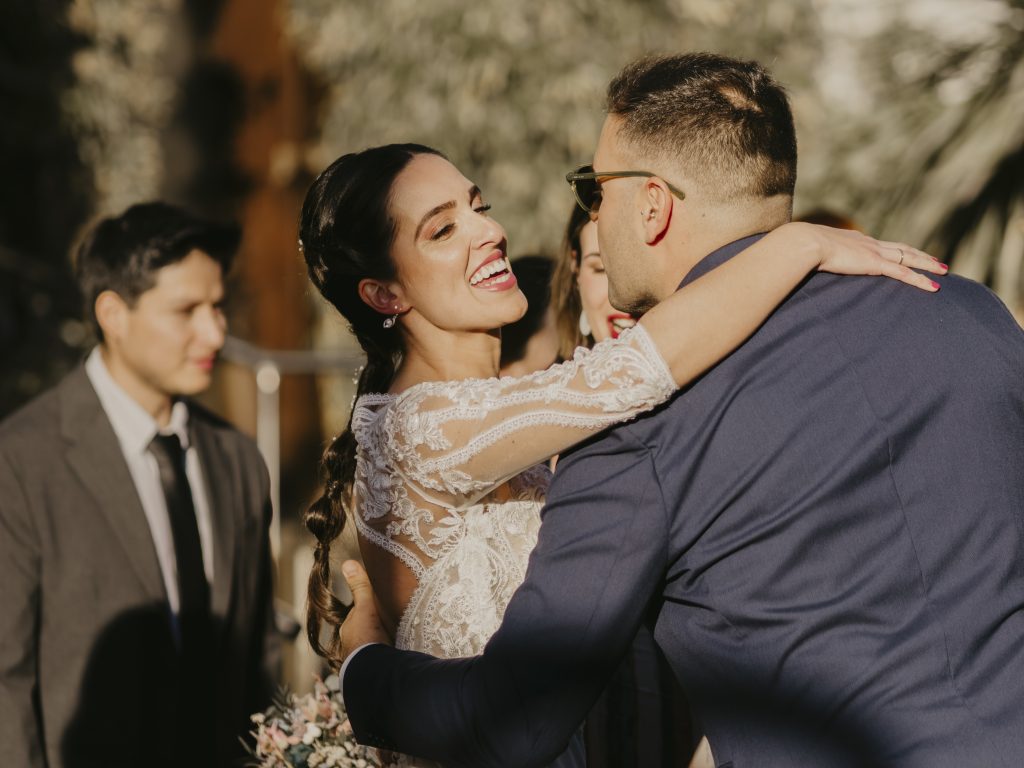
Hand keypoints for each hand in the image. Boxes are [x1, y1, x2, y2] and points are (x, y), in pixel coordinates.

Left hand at [339, 560, 389, 661]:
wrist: (373, 671)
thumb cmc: (366, 638)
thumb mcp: (365, 608)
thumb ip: (360, 587)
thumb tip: (347, 563)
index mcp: (349, 629)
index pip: (359, 615)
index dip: (369, 610)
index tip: (381, 607)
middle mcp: (351, 645)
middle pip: (366, 630)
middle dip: (375, 628)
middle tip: (391, 622)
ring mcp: (361, 660)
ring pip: (372, 646)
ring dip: (380, 643)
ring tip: (396, 640)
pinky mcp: (372, 672)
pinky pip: (379, 660)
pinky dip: (384, 657)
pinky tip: (395, 655)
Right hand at [794, 222, 947, 291]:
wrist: (805, 242)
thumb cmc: (803, 248)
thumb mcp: (813, 251)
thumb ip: (817, 256)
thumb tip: (805, 261)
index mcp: (855, 240)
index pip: (882, 245)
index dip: (896, 250)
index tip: (906, 253)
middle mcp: (869, 243)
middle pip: (902, 248)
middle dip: (920, 255)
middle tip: (936, 261)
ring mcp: (874, 252)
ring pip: (909, 258)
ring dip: (928, 264)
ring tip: (943, 271)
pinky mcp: (875, 264)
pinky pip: (904, 273)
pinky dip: (920, 280)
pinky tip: (933, 287)